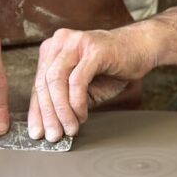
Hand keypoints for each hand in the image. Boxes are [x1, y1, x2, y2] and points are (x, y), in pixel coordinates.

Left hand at [28, 27, 153, 141]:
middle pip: (43, 82)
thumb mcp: (82, 85)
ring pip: (56, 80)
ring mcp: (76, 42)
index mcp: (53, 48)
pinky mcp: (93, 49)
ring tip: (69, 128)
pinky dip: (77, 102)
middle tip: (53, 135)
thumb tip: (50, 125)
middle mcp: (60, 41)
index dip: (36, 110)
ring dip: (62, 110)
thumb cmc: (110, 67)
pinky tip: (81, 115)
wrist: (140, 48)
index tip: (36, 132)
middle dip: (47, 114)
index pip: (38, 83)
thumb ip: (64, 99)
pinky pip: (77, 80)